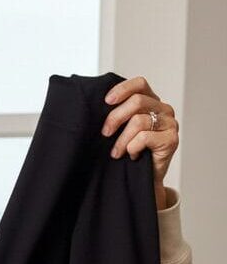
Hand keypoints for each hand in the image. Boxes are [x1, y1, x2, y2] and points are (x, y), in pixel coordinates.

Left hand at [103, 76, 178, 209]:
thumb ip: (115, 115)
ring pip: (139, 121)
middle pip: (137, 102)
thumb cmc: (128, 153)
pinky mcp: (171, 139)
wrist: (141, 180)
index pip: (140, 84)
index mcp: (151, 102)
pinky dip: (132, 148)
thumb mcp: (119, 130)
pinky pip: (144, 137)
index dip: (122, 89)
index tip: (106, 101)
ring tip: (116, 153)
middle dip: (115, 118)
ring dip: (121, 139)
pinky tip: (132, 156)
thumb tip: (92, 106)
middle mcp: (163, 109)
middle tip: (104, 134)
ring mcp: (169, 123)